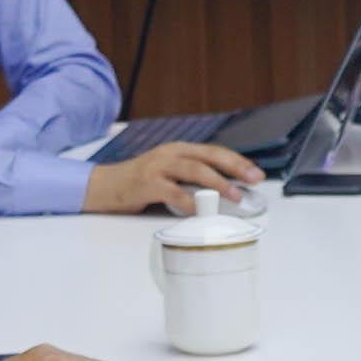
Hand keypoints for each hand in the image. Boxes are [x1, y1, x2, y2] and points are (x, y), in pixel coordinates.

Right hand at [81, 140, 261, 216]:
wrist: (105, 186)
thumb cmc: (140, 182)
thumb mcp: (169, 173)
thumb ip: (192, 178)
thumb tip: (225, 191)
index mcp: (179, 150)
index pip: (214, 151)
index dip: (237, 161)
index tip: (255, 174)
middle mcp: (170, 153)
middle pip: (209, 156)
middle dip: (234, 167)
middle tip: (253, 180)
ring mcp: (158, 167)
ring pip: (194, 170)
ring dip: (217, 183)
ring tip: (233, 195)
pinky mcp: (147, 183)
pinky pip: (173, 192)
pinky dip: (189, 202)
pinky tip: (200, 210)